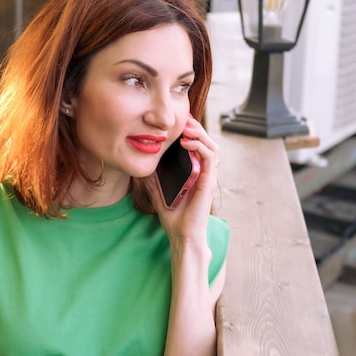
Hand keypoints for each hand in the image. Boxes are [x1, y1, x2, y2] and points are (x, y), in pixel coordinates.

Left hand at [146, 115, 219, 244]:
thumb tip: (144, 167)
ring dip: (199, 133)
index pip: (197, 147)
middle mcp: (203, 173)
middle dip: (196, 128)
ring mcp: (207, 176)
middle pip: (206, 142)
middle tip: (183, 120)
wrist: (182, 236)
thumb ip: (154, 181)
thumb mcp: (158, 194)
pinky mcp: (209, 181)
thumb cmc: (174, 218)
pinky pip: (209, 157)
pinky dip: (199, 146)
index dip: (190, 132)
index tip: (178, 123)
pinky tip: (186, 143)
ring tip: (185, 128)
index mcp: (194, 173)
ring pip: (211, 146)